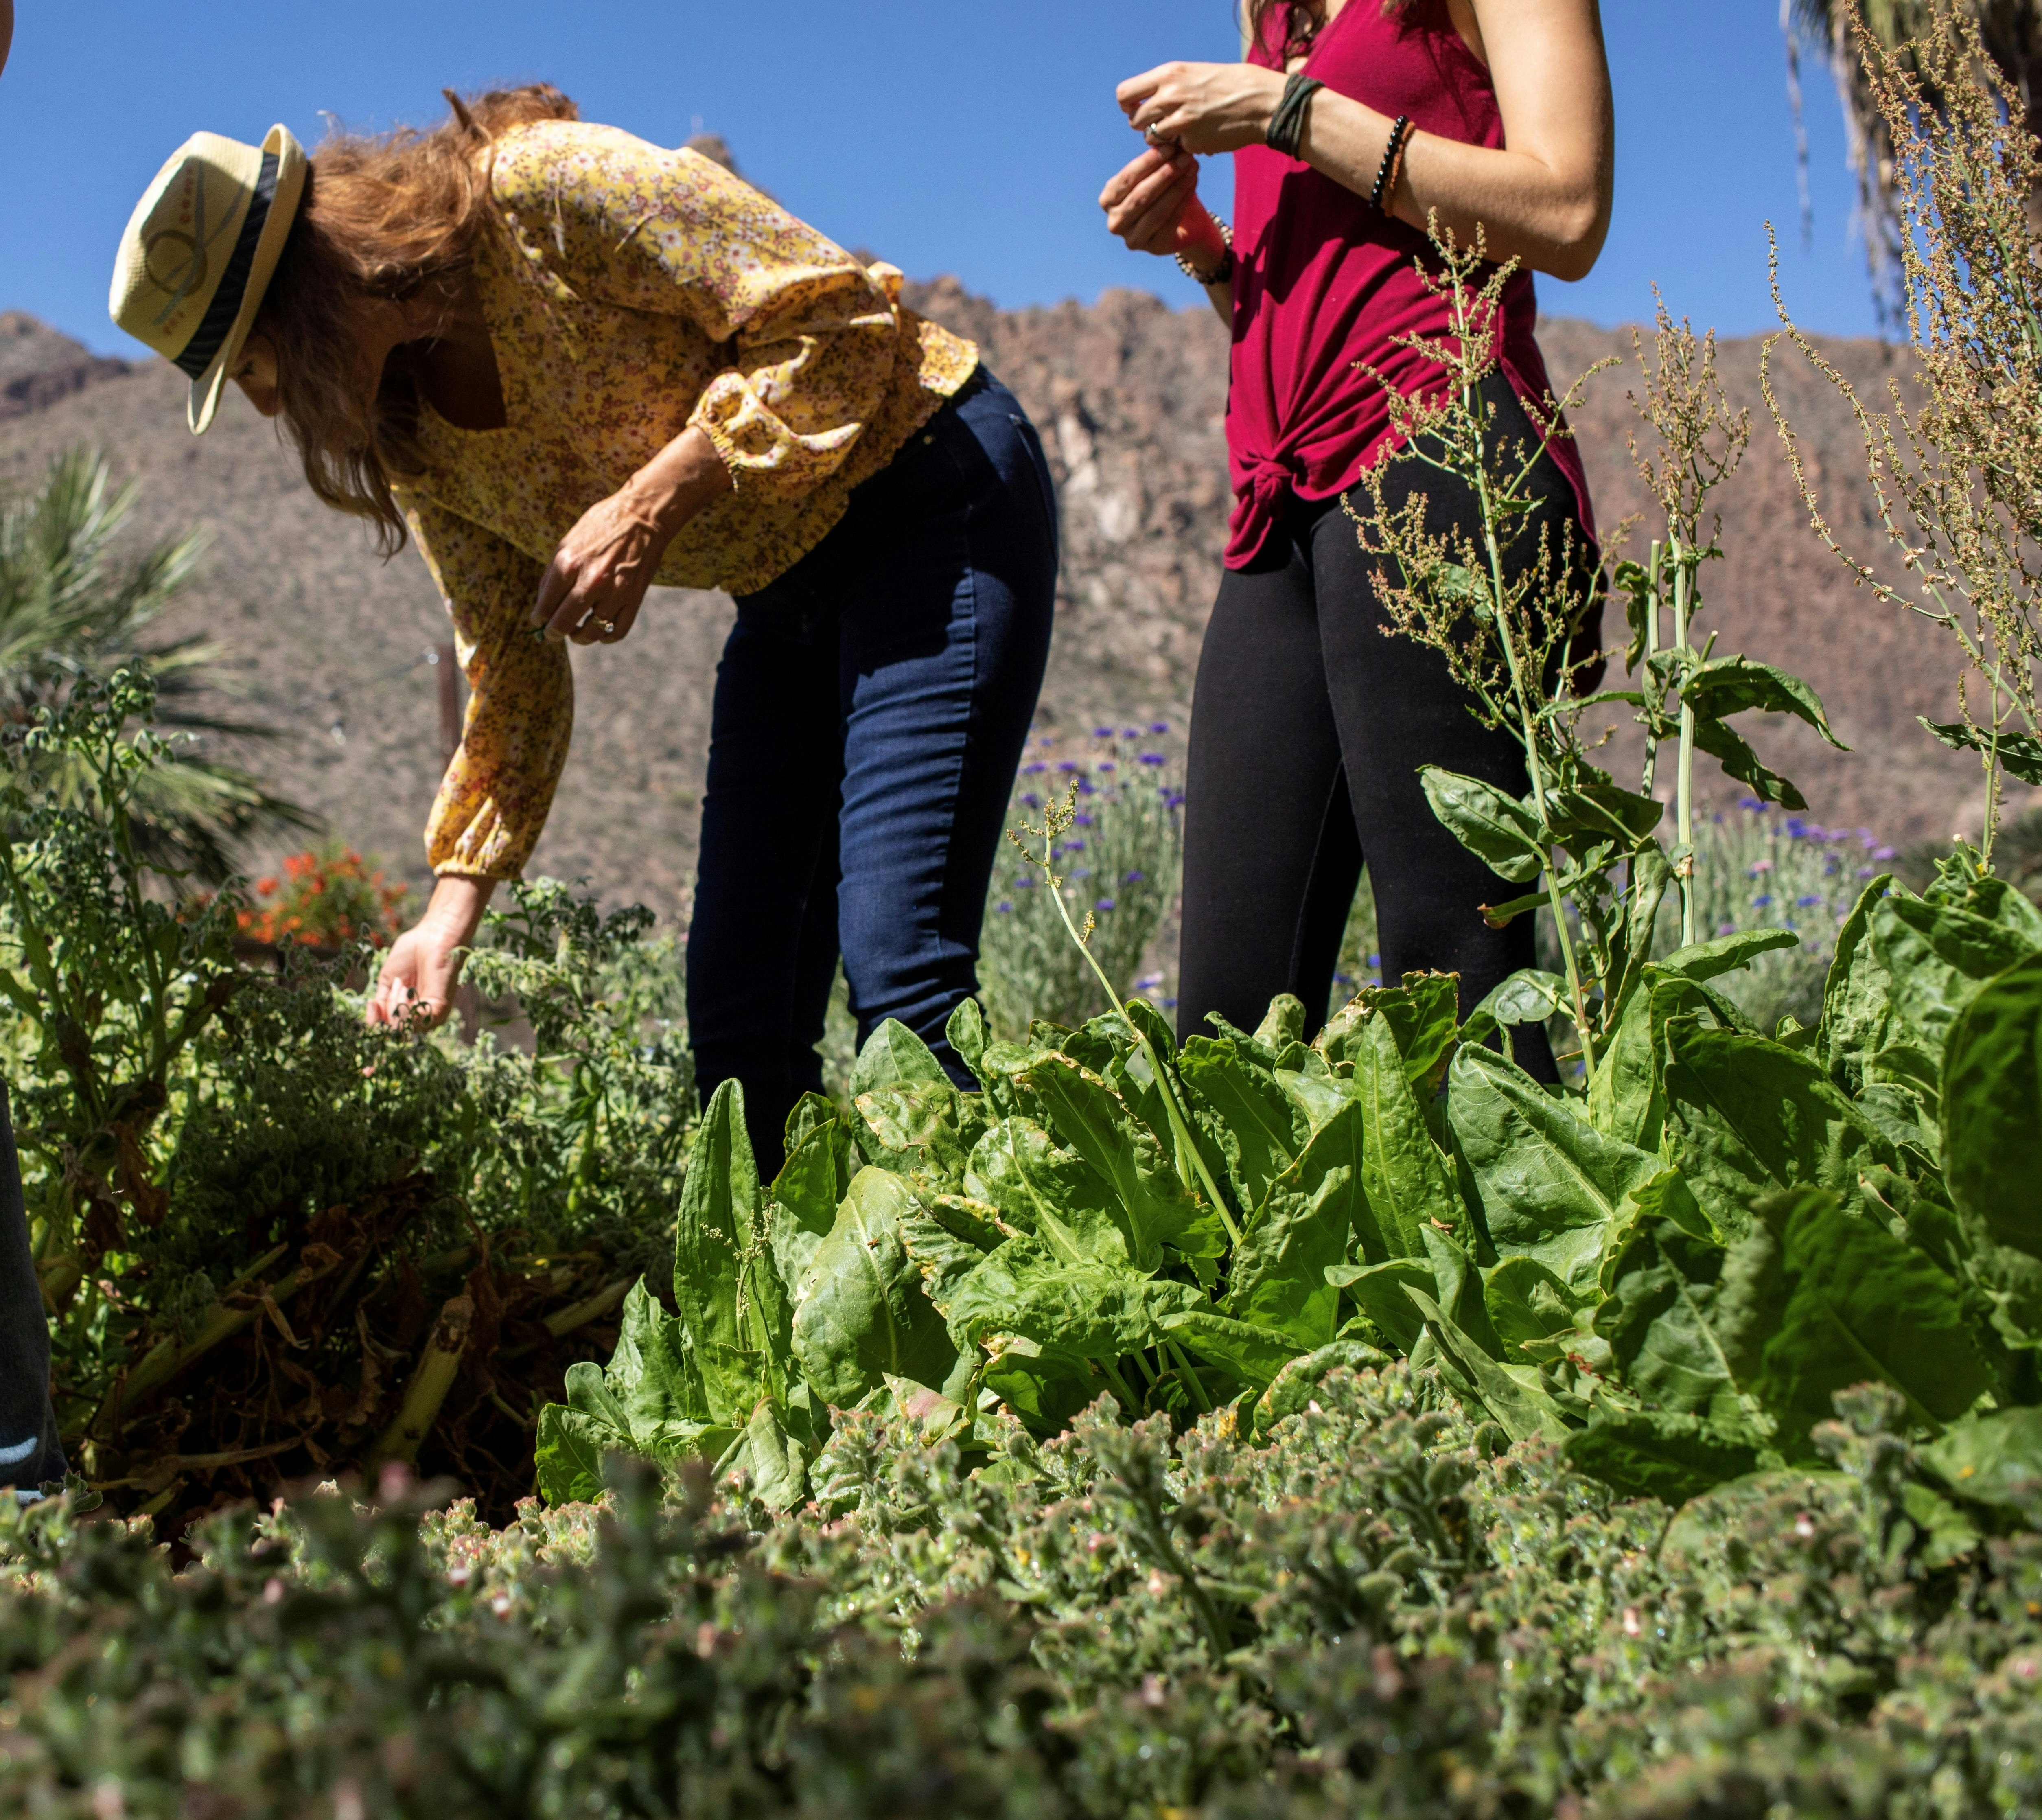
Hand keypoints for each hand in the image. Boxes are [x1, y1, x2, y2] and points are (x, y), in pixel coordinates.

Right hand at [368, 874, 494, 1029]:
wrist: (432, 936)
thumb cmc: (411, 953)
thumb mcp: (387, 981)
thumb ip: (381, 1003)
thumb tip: (372, 1024)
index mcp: (408, 1009)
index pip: (388, 1029)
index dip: (374, 1021)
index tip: (371, 1002)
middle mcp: (420, 1016)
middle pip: (393, 1031)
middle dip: (386, 1010)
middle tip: (396, 984)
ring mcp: (431, 1014)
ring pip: (402, 1028)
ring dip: (395, 1006)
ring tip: (402, 984)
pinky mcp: (440, 1009)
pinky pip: (416, 1022)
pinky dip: (404, 1007)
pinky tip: (407, 989)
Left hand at [527, 423, 731, 644]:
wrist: (642, 516)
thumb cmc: (602, 526)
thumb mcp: (569, 543)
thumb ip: (554, 573)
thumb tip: (543, 603)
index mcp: (568, 563)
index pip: (546, 605)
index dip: (539, 618)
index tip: (539, 621)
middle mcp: (591, 581)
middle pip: (564, 623)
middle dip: (554, 632)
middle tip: (552, 633)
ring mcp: (615, 592)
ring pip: (592, 632)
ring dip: (581, 637)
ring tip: (578, 632)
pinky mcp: (635, 598)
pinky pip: (617, 631)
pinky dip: (607, 637)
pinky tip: (601, 631)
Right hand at [1099, 147, 1227, 271]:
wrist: (1181, 223)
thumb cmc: (1162, 192)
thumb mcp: (1154, 174)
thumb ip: (1155, 160)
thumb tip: (1167, 140)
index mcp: (1108, 200)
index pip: (1127, 179)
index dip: (1148, 162)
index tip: (1169, 146)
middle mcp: (1115, 222)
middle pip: (1141, 196)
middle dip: (1164, 174)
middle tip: (1184, 157)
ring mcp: (1132, 239)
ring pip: (1156, 210)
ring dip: (1176, 186)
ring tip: (1191, 167)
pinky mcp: (1153, 248)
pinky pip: (1170, 221)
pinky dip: (1183, 200)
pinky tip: (1192, 183)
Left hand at [1117, 60, 1286, 155]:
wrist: (1261, 102)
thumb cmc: (1231, 84)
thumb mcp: (1194, 73)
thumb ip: (1169, 85)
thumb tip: (1150, 101)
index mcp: (1168, 74)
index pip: (1125, 93)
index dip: (1128, 106)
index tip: (1136, 110)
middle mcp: (1169, 96)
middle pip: (1134, 120)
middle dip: (1144, 125)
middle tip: (1161, 124)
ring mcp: (1179, 121)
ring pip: (1151, 138)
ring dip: (1161, 139)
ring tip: (1181, 131)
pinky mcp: (1190, 142)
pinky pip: (1175, 149)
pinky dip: (1183, 147)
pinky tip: (1201, 136)